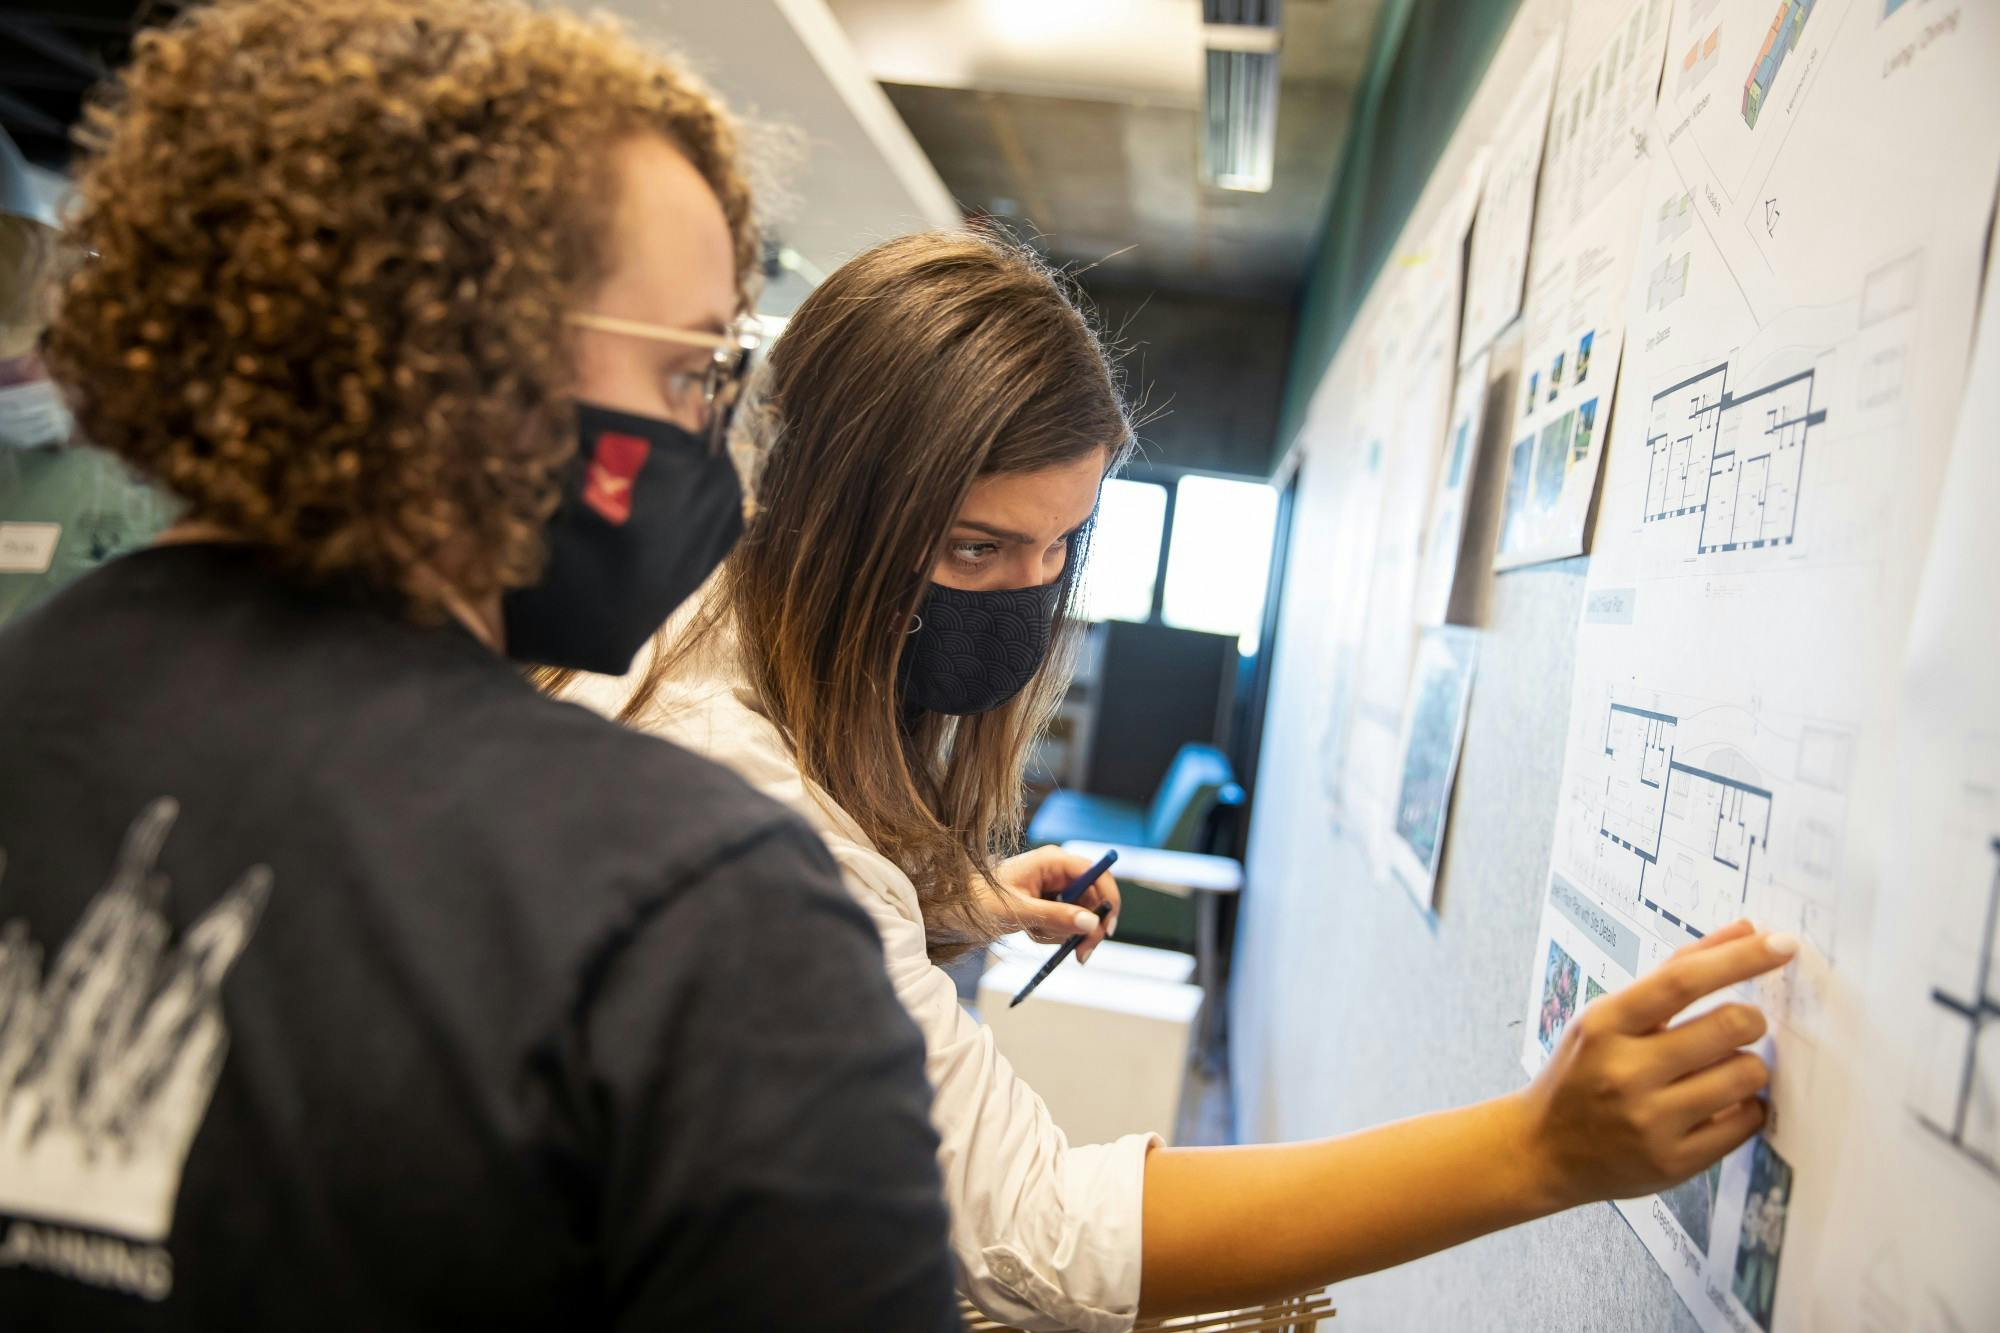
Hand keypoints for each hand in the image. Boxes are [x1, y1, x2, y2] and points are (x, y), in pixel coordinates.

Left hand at [979, 846, 1121, 961]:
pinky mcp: (1048, 902)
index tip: (1106, 929)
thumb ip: (1056, 916)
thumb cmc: (979, 901)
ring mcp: (1053, 886)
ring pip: (1080, 914)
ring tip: (1034, 933)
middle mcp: (1057, 871)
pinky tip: (1031, 931)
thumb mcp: (1019, 912)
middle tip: (1080, 955)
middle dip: (1086, 927)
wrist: (954, 908)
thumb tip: (1091, 922)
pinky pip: (1065, 922)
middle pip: (1093, 898)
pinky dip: (1052, 933)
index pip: (1096, 873)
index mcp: (1052, 860)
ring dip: (1063, 932)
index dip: (1108, 899)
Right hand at [1517, 919, 1796, 1210]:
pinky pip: (1747, 1123)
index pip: (1682, 981)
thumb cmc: (1582, 1072)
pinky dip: (1748, 1107)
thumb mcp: (1608, 1017)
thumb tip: (1743, 931)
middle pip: (1728, 1027)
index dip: (1739, 958)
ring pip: (1746, 1075)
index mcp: (1605, 1025)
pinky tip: (1723, 1105)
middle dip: (1751, 1020)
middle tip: (1743, 1024)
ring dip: (1749, 1066)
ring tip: (1724, 1070)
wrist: (1542, 1150)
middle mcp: (1625, 1071)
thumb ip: (1673, 972)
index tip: (1781, 943)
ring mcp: (1650, 1120)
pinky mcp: (1675, 1162)